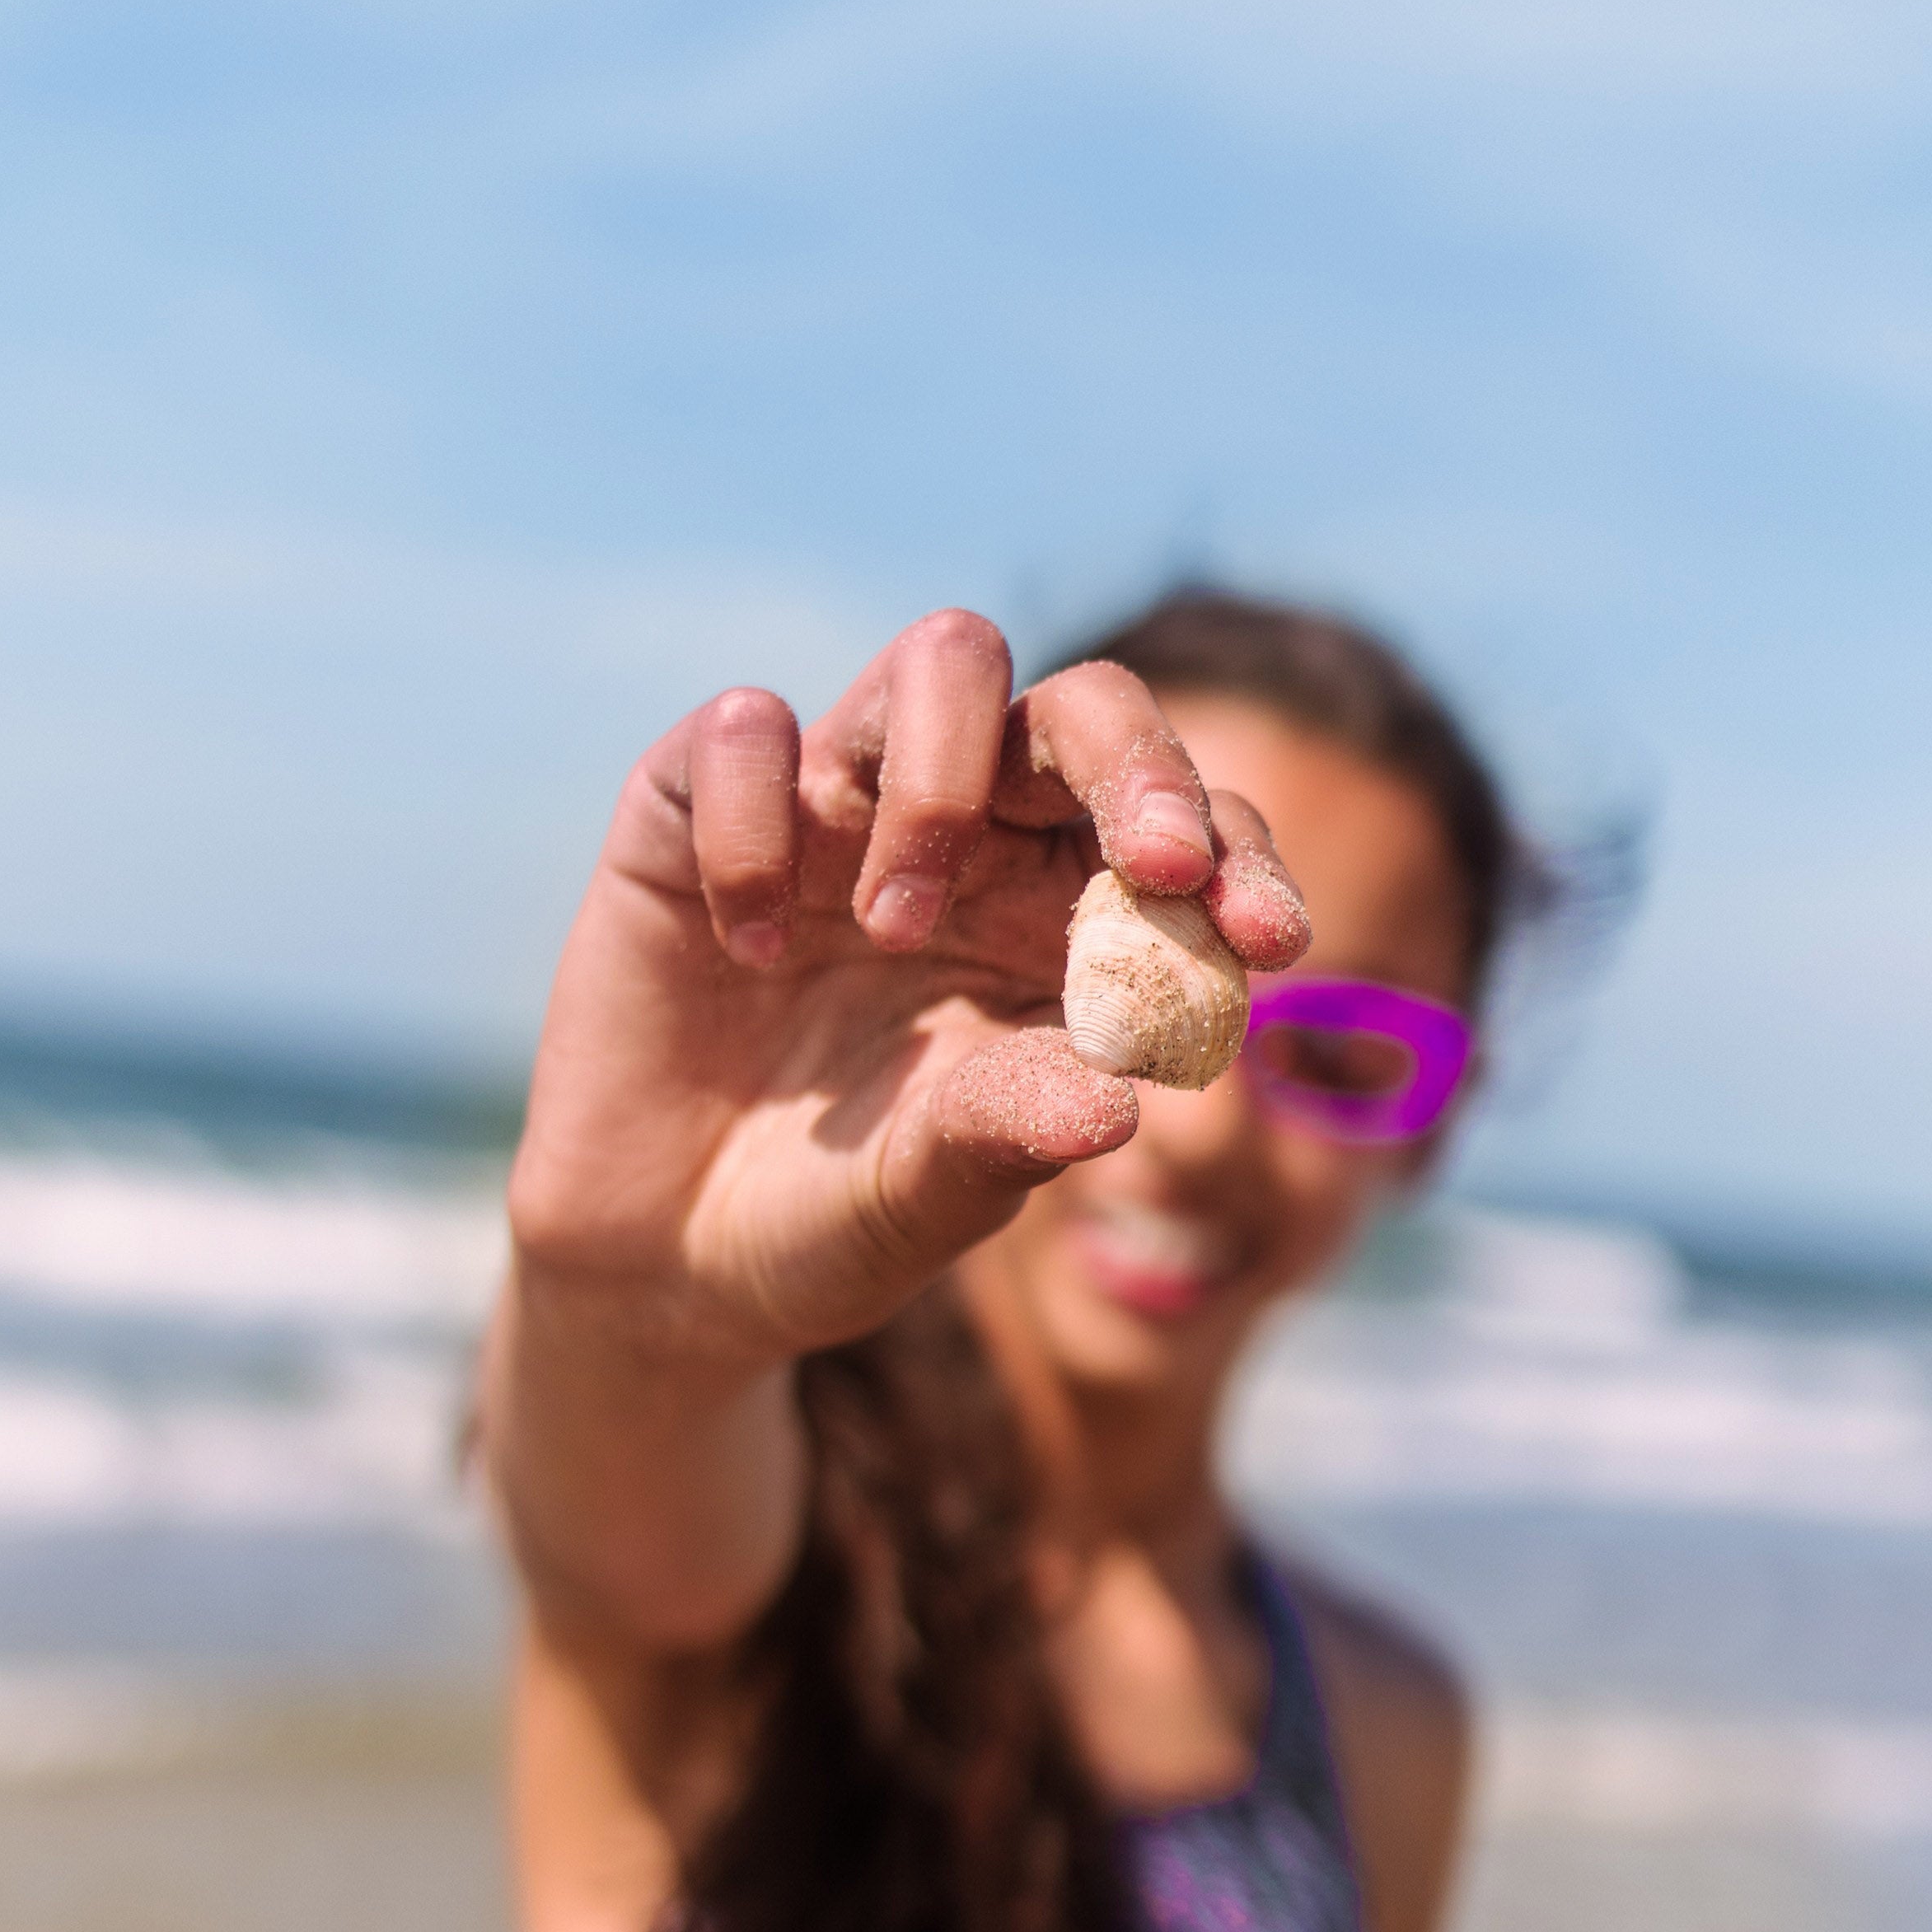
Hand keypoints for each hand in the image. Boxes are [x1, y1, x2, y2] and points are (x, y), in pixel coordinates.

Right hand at [507, 607, 1308, 1366]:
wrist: (664, 1268)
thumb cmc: (833, 1219)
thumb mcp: (933, 1197)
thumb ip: (1014, 1135)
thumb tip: (1123, 1097)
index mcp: (1060, 917)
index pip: (1182, 833)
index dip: (1238, 862)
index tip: (1266, 943)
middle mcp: (966, 834)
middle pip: (1084, 708)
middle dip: (1142, 766)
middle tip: (1158, 866)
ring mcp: (836, 805)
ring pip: (944, 663)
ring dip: (946, 786)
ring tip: (898, 929)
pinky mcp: (696, 808)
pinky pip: (744, 729)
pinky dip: (758, 823)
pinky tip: (749, 946)